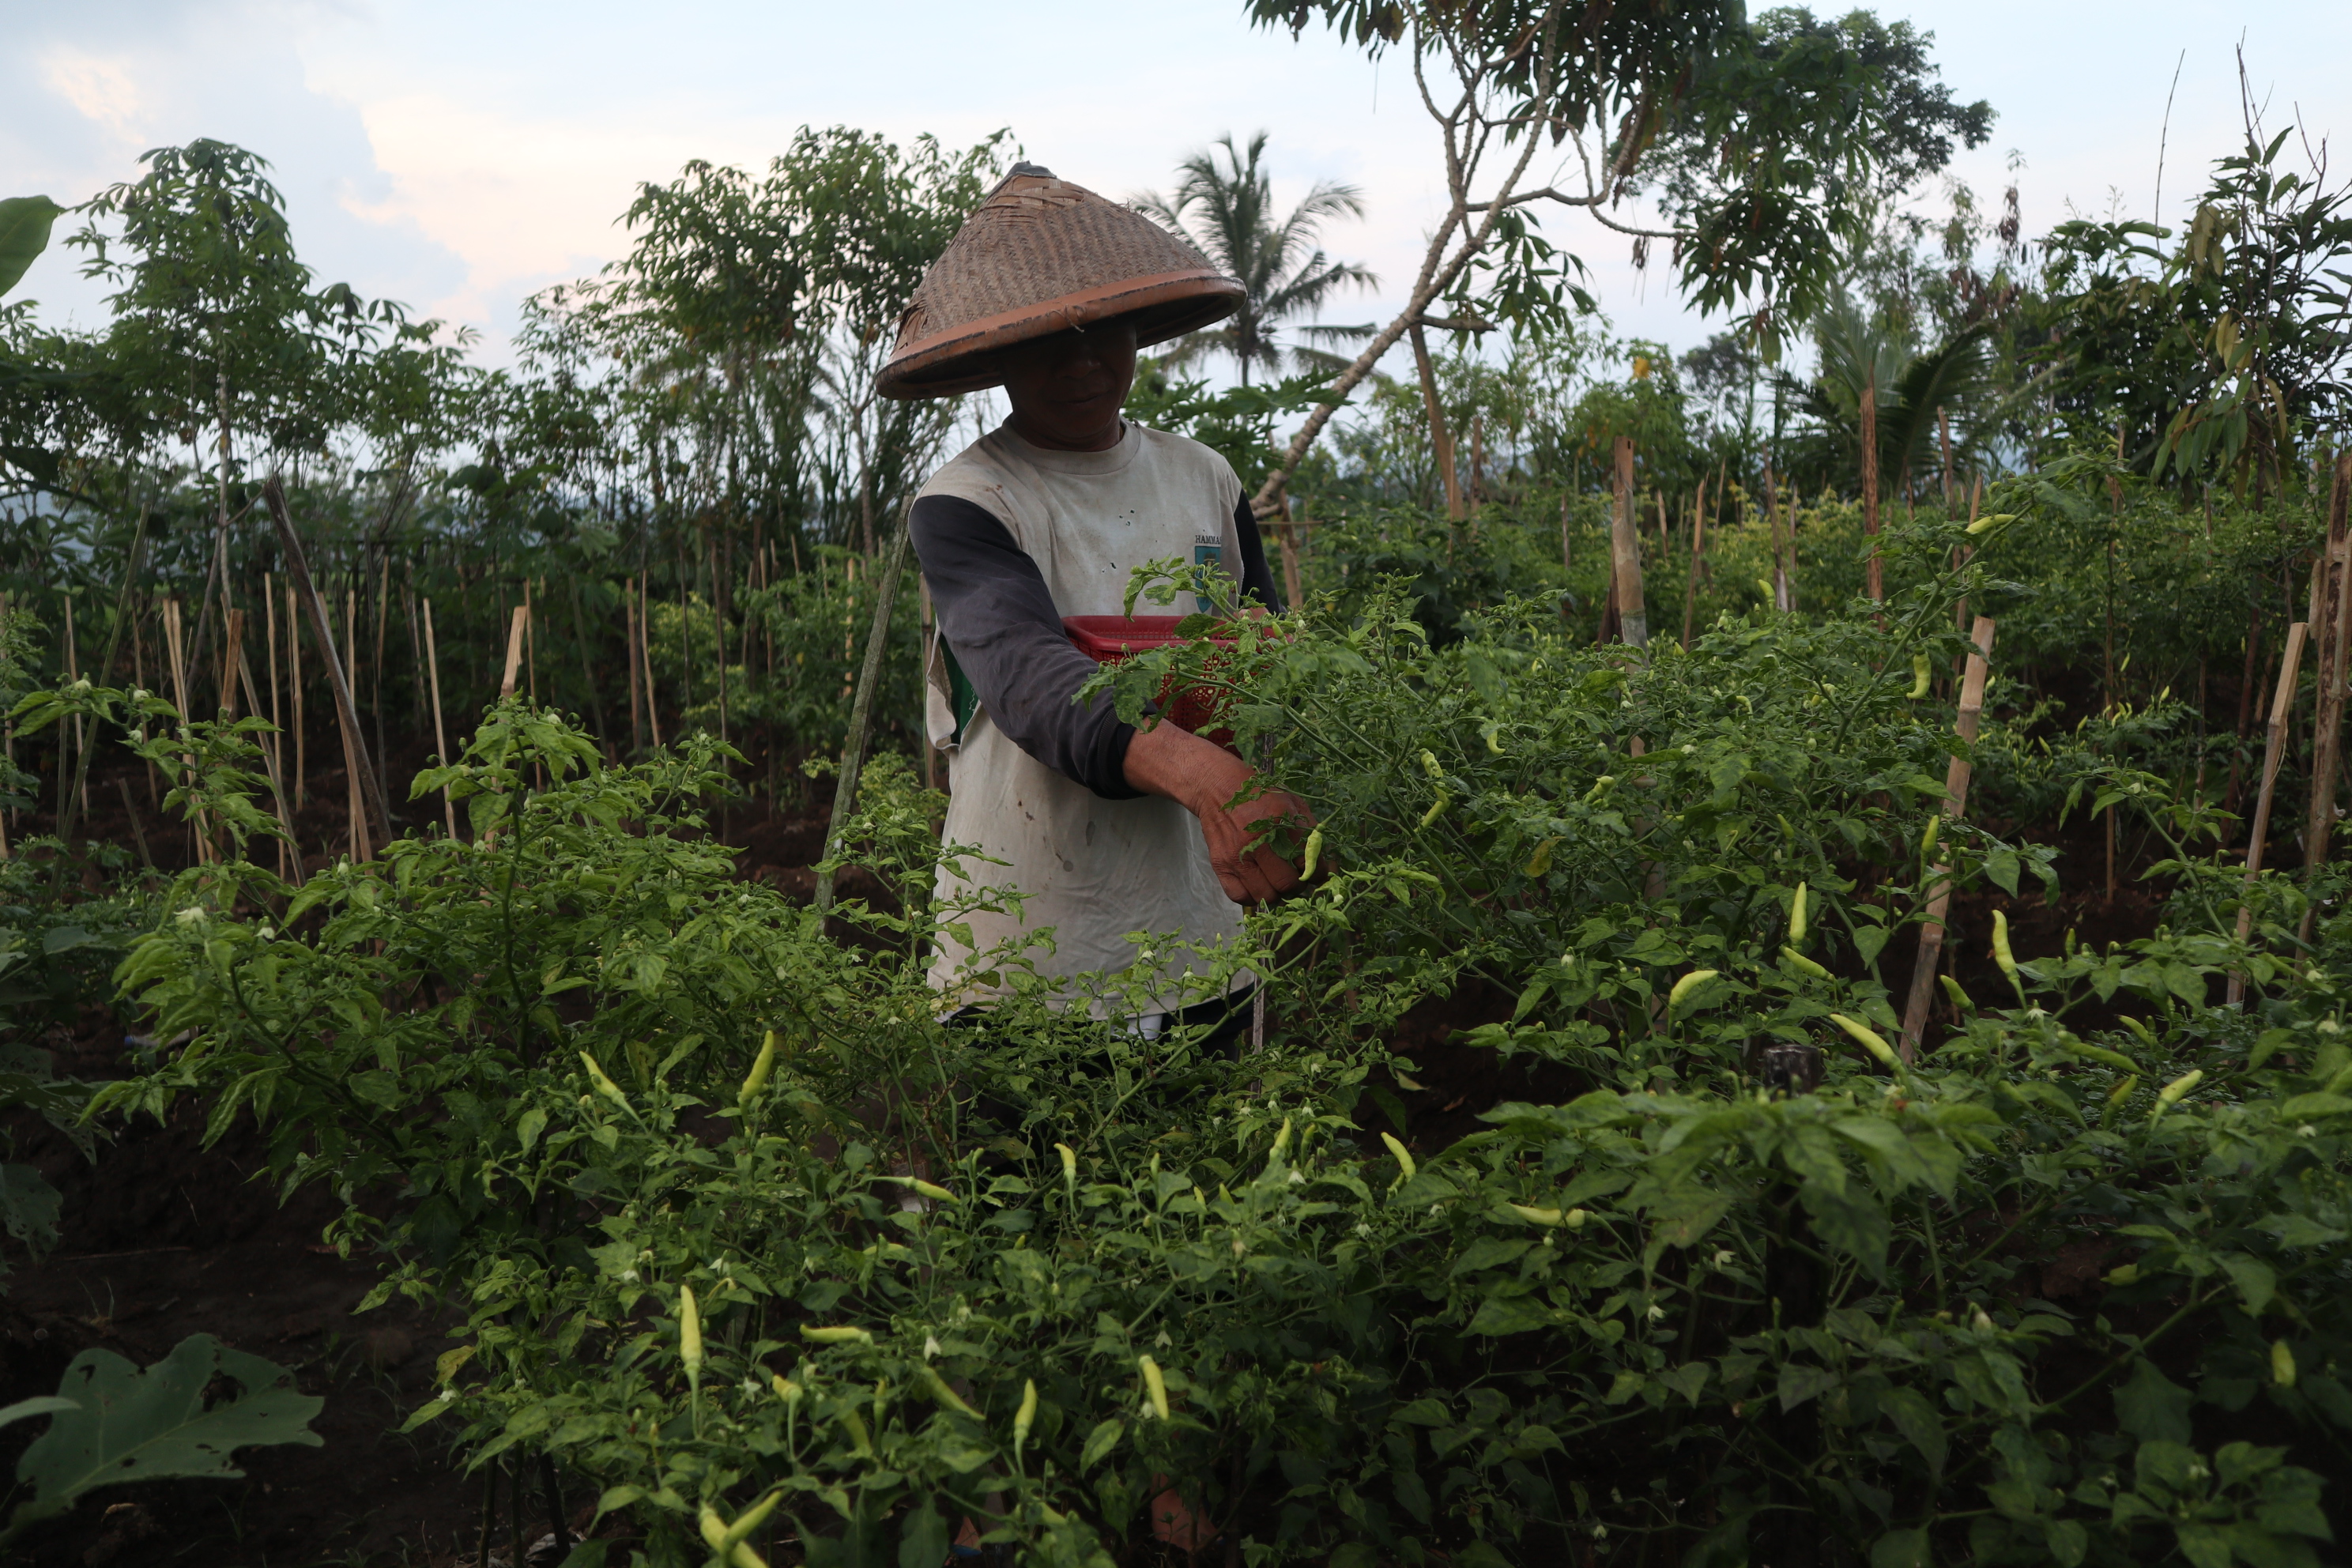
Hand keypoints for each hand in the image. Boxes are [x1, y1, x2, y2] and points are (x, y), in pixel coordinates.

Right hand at [1122, 721, 1315, 904]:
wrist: (1219, 787)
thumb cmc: (1261, 796)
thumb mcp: (1292, 803)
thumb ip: (1311, 832)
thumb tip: (1325, 865)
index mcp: (1281, 822)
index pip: (1309, 864)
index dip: (1318, 874)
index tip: (1317, 874)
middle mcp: (1259, 841)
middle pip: (1287, 884)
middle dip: (1297, 885)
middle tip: (1296, 878)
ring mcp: (1238, 854)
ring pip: (1265, 895)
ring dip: (1276, 893)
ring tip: (1276, 882)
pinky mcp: (1221, 863)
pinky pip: (1240, 896)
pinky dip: (1252, 897)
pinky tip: (1257, 884)